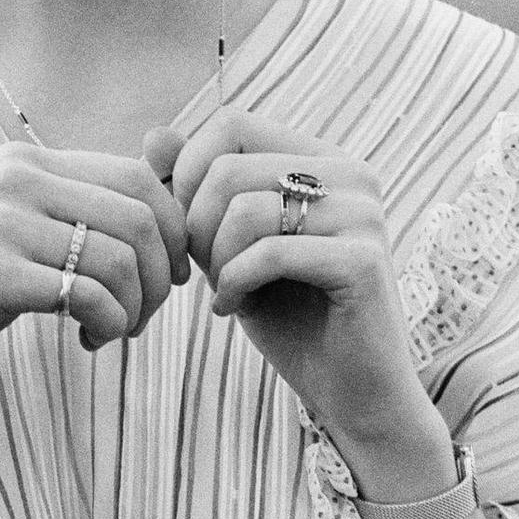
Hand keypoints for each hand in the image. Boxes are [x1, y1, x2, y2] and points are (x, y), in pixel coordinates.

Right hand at [0, 143, 189, 401]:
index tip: (169, 274)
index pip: (138, 177)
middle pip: (142, 217)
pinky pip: (89, 297)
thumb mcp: (10, 223)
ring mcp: (2, 223)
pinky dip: (108, 325)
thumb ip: (70, 208)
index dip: (173, 229)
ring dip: (136, 309)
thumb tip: (160, 204)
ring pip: (121, 260)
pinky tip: (88, 342)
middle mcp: (16, 178)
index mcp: (25, 159)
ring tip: (111, 331)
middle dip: (160, 276)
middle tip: (143, 314)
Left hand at [161, 110, 437, 456]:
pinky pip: (268, 254)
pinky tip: (231, 308)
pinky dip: (233, 284)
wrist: (352, 394)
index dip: (189, 173)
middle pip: (228, 167)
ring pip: (244, 208)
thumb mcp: (229, 246)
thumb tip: (155, 134)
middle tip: (202, 270)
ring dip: (214, 260)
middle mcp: (352, 174)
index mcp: (324, 159)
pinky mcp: (363, 261)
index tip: (188, 228)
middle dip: (196, 226)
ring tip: (223, 290)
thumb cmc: (290, 317)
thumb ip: (198, 190)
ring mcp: (363, 214)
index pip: (232, 123)